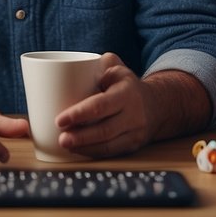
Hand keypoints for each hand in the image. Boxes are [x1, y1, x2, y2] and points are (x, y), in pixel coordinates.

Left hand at [54, 55, 209, 158]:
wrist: (156, 104)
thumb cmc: (126, 85)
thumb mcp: (116, 68)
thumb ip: (97, 64)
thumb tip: (72, 65)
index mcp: (126, 92)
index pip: (100, 106)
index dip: (79, 114)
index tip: (59, 120)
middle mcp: (134, 114)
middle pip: (104, 130)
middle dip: (80, 137)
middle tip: (61, 138)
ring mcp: (136, 132)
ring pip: (109, 145)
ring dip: (85, 148)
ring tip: (65, 145)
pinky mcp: (133, 145)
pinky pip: (112, 152)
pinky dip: (94, 153)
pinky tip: (78, 150)